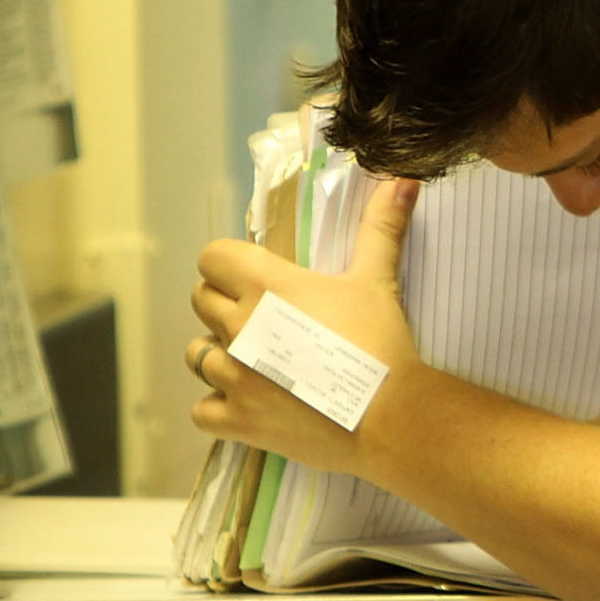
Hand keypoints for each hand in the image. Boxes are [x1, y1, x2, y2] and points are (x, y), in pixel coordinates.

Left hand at [188, 177, 423, 472]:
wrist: (388, 414)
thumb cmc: (380, 343)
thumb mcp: (377, 279)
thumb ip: (381, 227)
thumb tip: (402, 180)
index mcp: (265, 286)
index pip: (212, 258)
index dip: (229, 263)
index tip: (252, 275)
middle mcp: (238, 327)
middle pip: (201, 301)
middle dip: (224, 304)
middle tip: (261, 315)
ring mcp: (233, 377)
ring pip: (197, 354)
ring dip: (220, 354)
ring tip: (254, 359)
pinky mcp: (236, 420)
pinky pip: (202, 410)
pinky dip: (219, 406)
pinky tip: (247, 402)